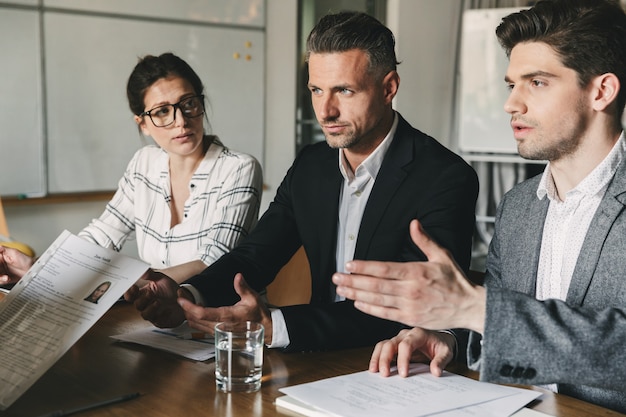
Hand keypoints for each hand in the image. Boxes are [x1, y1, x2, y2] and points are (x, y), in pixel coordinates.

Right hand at [0, 245, 33, 284]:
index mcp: (0, 257)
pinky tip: (7, 278)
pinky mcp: (4, 278)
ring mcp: (2, 272)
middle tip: (1, 271)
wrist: (32, 270)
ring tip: (5, 277)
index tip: (0, 262)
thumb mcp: (14, 252)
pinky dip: (2, 280)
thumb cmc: (25, 260)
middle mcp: (0, 264)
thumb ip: (4, 249)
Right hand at [124, 270, 186, 327]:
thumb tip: (143, 270)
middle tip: (150, 293)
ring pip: (145, 315)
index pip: (131, 296)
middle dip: (143, 299)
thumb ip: (151, 275)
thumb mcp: (161, 279)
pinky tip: (168, 309)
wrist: (185, 299)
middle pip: (137, 305)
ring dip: (150, 308)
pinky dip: (162, 315)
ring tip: (158, 302)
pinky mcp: (161, 321)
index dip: (129, 293)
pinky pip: (158, 321)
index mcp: (144, 294)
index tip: (133, 287)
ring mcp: (153, 314)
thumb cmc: (170, 290)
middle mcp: (147, 305)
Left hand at [178, 273, 273, 344]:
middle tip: (180, 296)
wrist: (264, 329)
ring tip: (186, 302)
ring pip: (196, 325)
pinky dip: (195, 319)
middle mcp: (221, 326)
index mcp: (228, 316)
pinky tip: (196, 310)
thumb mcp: (253, 298)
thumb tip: (238, 276)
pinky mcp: (218, 334)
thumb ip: (243, 287)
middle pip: (195, 320)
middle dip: (185, 309)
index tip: (181, 299)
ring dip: (189, 315)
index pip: (203, 313)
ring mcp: (219, 332)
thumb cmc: (258, 313)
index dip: (190, 307)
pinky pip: (201, 328)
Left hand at [333, 219, 485, 332]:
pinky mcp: (410, 318)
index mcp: (417, 272)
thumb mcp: (442, 256)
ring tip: (340, 288)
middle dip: (353, 281)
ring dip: (356, 294)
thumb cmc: (455, 280)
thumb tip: (413, 223)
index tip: (349, 264)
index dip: (365, 267)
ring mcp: (410, 306)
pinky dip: (369, 308)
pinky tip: (356, 302)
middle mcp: (411, 290)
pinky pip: (385, 314)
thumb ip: (424, 240)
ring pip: (377, 300)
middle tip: (336, 277)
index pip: (385, 269)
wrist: (469, 307)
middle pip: (376, 285)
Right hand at [370, 327, 454, 377]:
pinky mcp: (394, 344)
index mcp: (419, 333)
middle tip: (385, 374)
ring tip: (374, 371)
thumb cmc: (441, 345)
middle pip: (391, 343)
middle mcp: (406, 334)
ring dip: (377, 357)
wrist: (439, 338)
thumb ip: (441, 361)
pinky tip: (375, 368)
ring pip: (383, 345)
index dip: (403, 359)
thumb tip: (435, 372)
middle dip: (385, 359)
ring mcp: (398, 338)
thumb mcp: (446, 352)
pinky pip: (382, 348)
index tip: (403, 374)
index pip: (406, 344)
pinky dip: (377, 357)